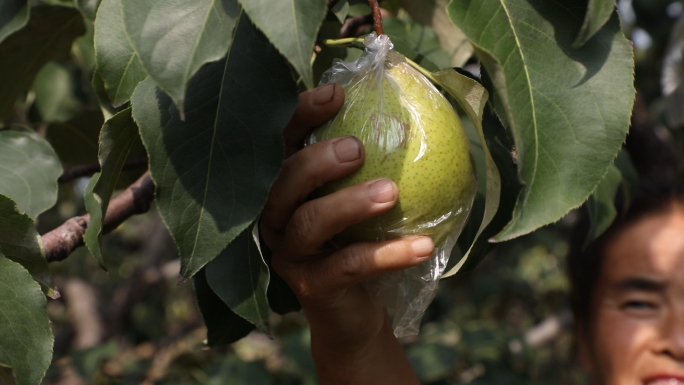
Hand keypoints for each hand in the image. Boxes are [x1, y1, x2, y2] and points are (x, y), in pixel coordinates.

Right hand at [260, 83, 428, 383]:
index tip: (336, 93)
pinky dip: (387, 254)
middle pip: (283, 182)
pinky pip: (347, 266)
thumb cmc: (358, 241)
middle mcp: (276, 218)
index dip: (300, 116)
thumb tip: (408, 113)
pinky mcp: (310, 288)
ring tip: (390, 191)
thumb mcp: (361, 200)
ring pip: (308, 224)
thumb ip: (369, 163)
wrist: (353, 312)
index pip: (281, 144)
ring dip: (348, 204)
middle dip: (316, 161)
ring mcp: (289, 255)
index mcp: (285, 187)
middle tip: (356, 149)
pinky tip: (422, 245)